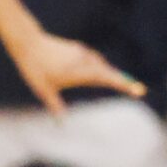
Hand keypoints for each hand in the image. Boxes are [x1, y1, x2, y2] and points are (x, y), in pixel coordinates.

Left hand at [6, 31, 142, 116]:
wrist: (27, 43)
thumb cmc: (35, 69)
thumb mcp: (44, 91)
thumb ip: (55, 106)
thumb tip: (61, 124)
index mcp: (80, 72)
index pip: (107, 79)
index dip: (124, 84)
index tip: (138, 90)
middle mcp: (84, 61)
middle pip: (108, 72)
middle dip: (121, 81)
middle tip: (137, 90)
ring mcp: (82, 53)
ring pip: (101, 65)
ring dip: (108, 73)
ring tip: (120, 82)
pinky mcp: (78, 49)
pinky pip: (93, 59)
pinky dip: (99, 66)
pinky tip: (99, 71)